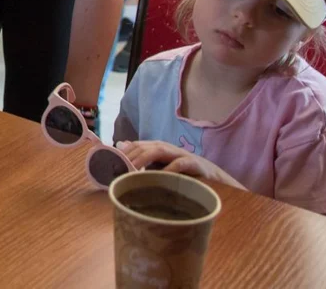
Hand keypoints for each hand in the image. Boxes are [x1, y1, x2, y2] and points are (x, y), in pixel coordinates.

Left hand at [115, 140, 244, 188]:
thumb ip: (143, 162)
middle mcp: (167, 148)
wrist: (215, 180)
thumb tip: (120, 152)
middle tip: (118, 167)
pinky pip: (180, 163)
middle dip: (130, 155)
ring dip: (144, 158)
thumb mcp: (161, 169)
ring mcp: (180, 154)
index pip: (136, 145)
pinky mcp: (194, 163)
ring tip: (133, 168)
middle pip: (144, 146)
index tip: (111, 163)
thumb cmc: (183, 175)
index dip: (123, 152)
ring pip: (158, 150)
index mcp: (158, 149)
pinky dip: (169, 169)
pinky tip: (160, 176)